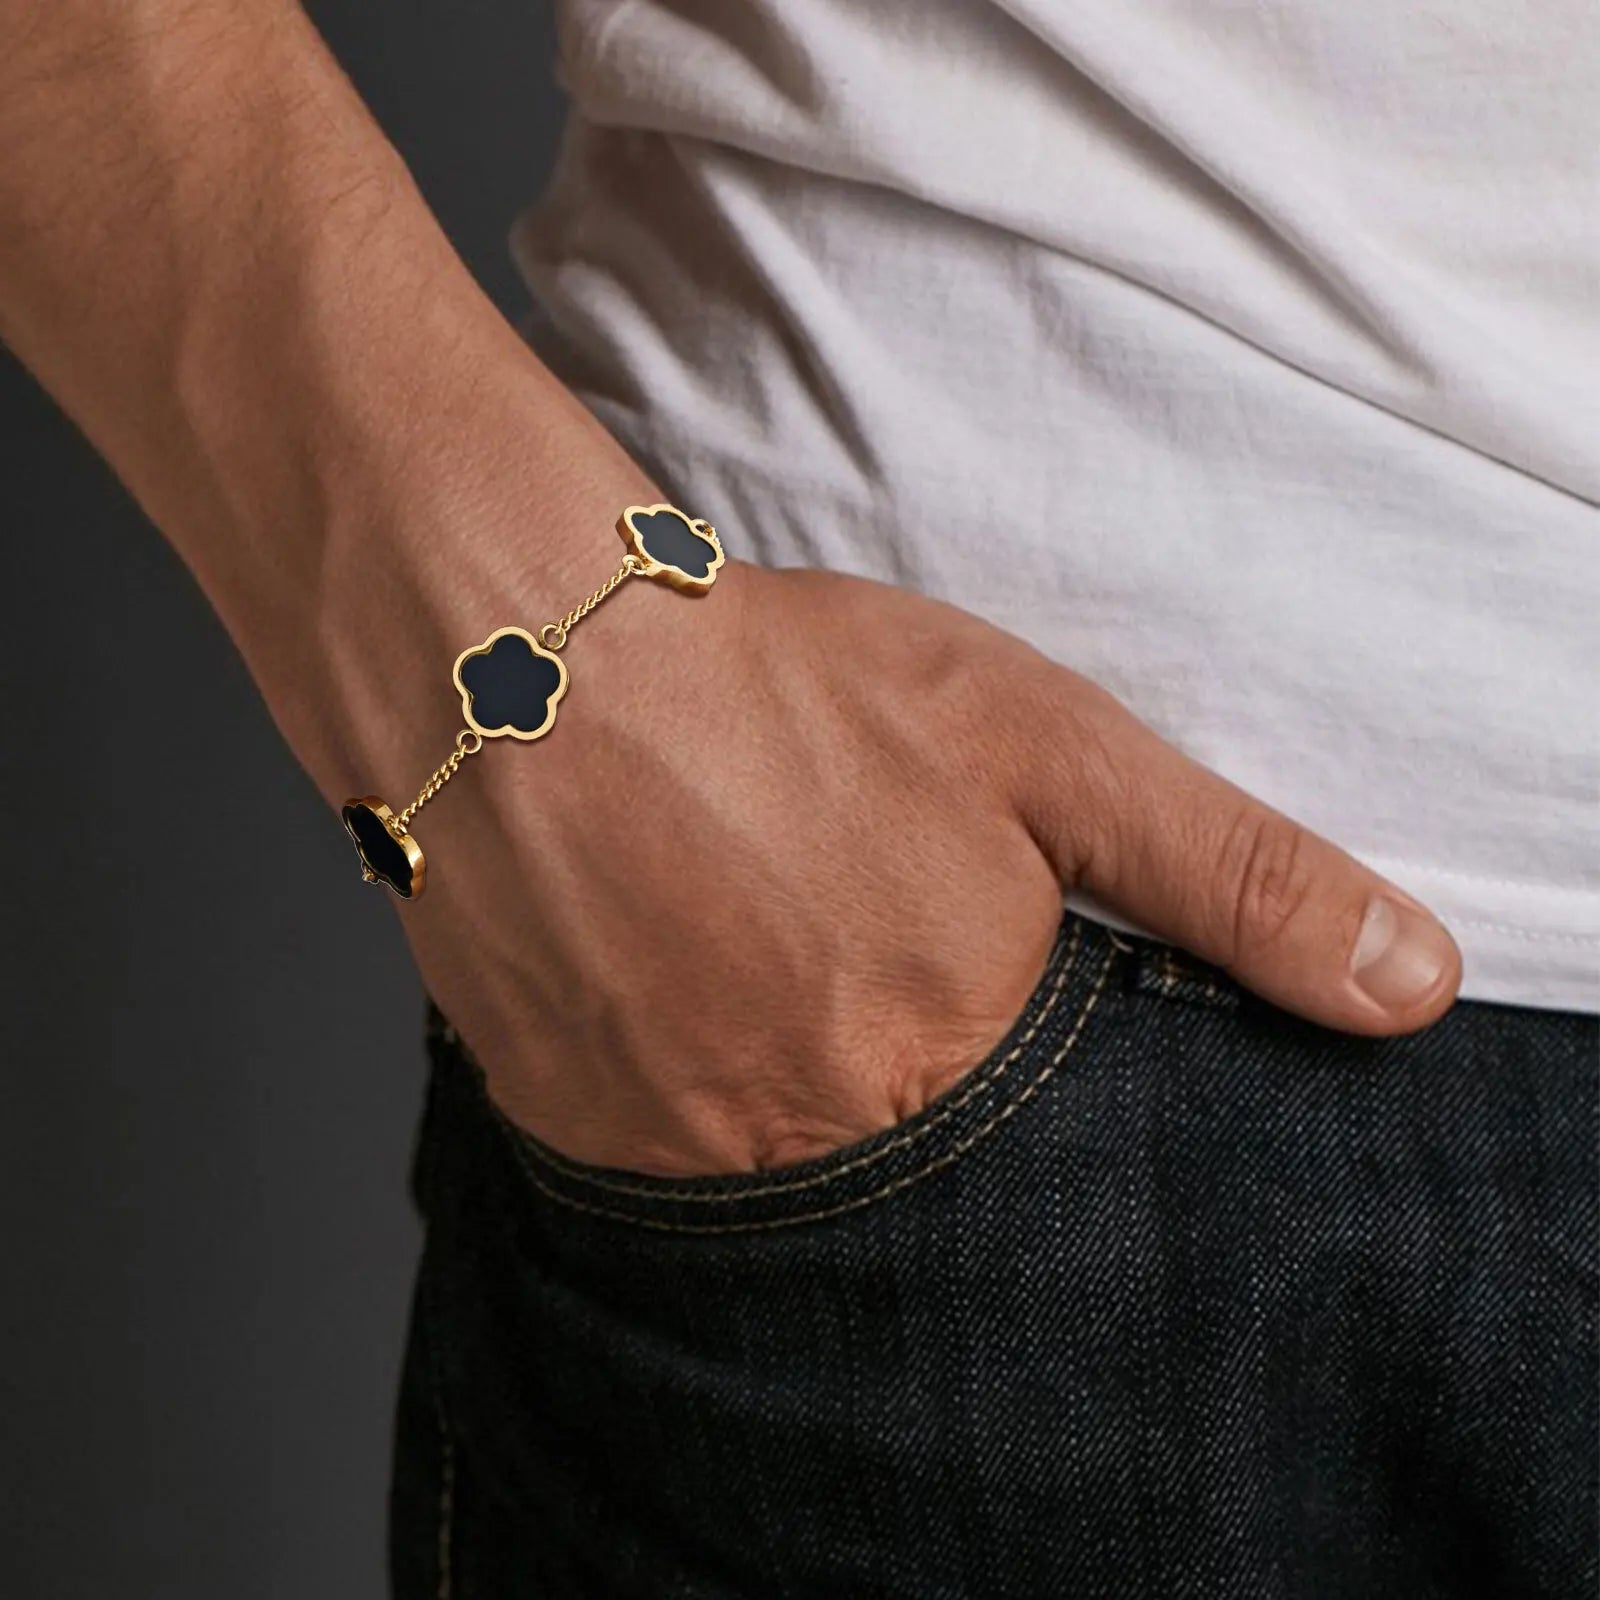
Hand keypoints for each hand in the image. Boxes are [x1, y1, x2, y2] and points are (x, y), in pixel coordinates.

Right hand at [328, 483, 1461, 1177]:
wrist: (516, 659)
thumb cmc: (787, 690)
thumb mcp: (1045, 751)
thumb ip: (1229, 878)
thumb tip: (1409, 990)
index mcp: (947, 1065)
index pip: (1040, 1144)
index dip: (998, 1035)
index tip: (940, 962)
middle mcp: (809, 1140)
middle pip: (899, 1153)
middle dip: (886, 1053)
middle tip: (825, 928)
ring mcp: (673, 1147)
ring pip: (773, 1151)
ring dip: (776, 1062)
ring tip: (743, 936)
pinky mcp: (565, 1122)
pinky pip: (657, 1144)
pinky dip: (679, 1072)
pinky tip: (666, 963)